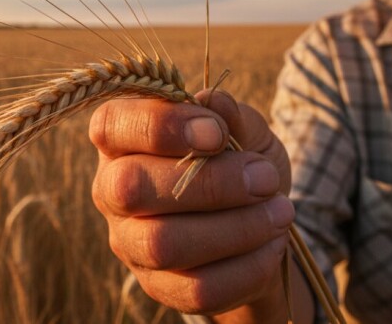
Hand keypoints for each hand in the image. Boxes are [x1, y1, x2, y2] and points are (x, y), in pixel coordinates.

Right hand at [89, 90, 295, 320]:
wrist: (258, 224)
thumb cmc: (239, 163)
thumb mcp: (245, 130)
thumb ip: (230, 115)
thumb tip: (215, 102)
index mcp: (121, 139)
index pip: (112, 125)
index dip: (161, 126)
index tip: (217, 133)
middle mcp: (111, 190)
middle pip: (131, 188)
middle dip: (208, 184)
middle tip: (265, 178)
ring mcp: (129, 242)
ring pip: (163, 244)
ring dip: (236, 228)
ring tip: (280, 212)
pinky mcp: (158, 285)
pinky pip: (196, 289)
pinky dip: (245, 267)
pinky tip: (271, 245)